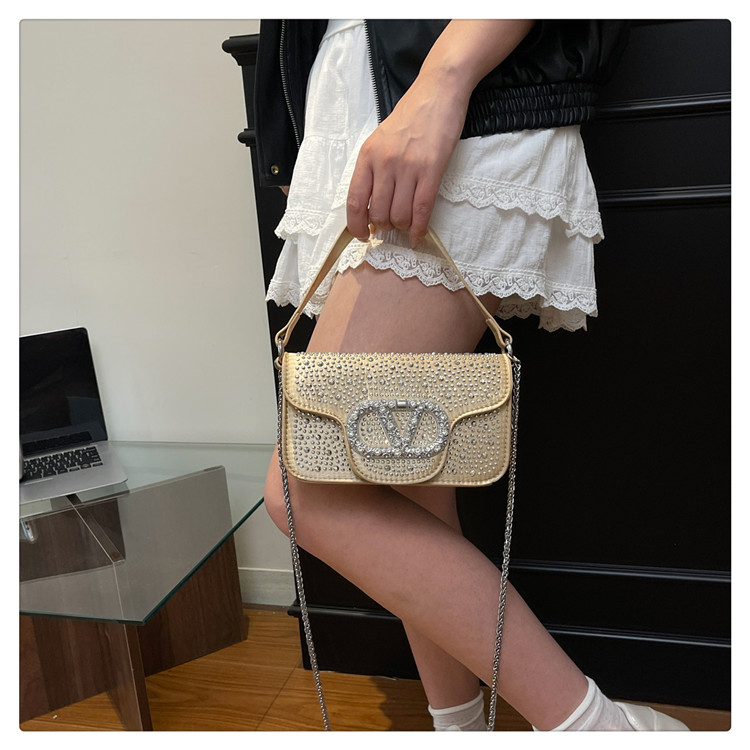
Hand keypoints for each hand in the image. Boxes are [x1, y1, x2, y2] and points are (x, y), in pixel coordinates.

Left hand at [346, 20, 535, 247]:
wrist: (437, 91)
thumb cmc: (410, 117)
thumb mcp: (380, 140)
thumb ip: (373, 169)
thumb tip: (370, 206)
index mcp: (367, 156)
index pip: (354, 201)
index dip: (355, 225)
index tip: (362, 234)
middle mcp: (384, 163)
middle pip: (379, 213)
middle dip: (385, 226)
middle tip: (392, 224)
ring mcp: (408, 167)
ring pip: (399, 216)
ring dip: (402, 226)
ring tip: (407, 222)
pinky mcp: (431, 170)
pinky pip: (421, 211)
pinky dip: (419, 229)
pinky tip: (418, 236)